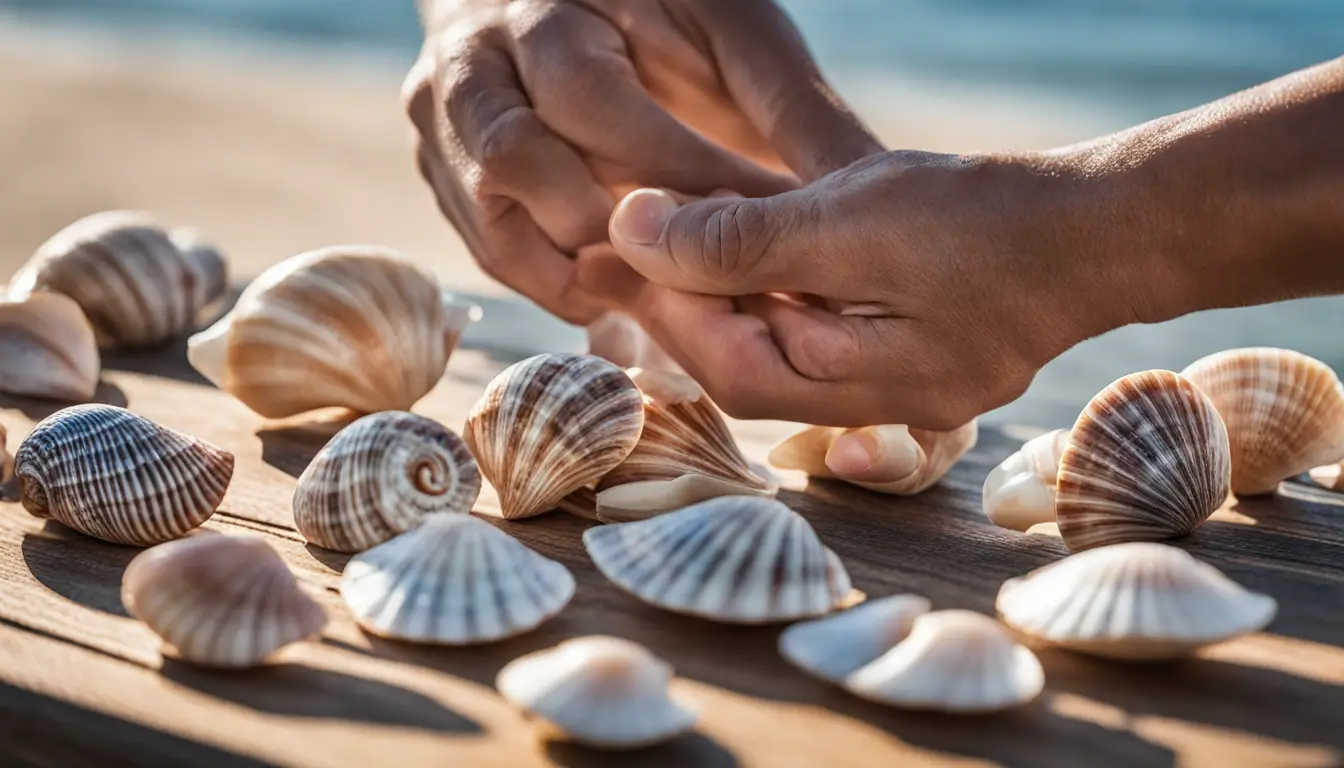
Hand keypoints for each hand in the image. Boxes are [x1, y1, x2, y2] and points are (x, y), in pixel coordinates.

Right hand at [404, 0, 881, 323]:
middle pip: (524, 165)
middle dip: (623, 235)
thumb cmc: (659, 10)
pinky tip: (625, 301)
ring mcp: (442, 118)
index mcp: (548, 7)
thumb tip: (866, 185)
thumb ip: (788, 102)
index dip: (677, 176)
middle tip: (708, 282)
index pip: (596, 104)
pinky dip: (559, 286)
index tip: (760, 226)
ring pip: (496, 224)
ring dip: (583, 275)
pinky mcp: (438, 170)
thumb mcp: (730, 28)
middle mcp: (474, 61)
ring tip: (670, 304)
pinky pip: (491, 251)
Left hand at [610, 57, 1343, 428]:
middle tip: (621, 242)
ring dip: (725, 294)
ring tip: (666, 236)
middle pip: (748, 364)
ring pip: (782, 346)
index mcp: (862, 389)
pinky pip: (823, 330)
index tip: (614, 248)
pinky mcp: (912, 350)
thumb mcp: (853, 221)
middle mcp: (875, 404)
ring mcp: (898, 383)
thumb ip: (743, 238)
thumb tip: (633, 233)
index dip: (663, 310)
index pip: (731, 367)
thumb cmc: (988, 221)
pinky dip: (776, 289)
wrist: (1107, 225)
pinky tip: (745, 247)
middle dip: (681, 304)